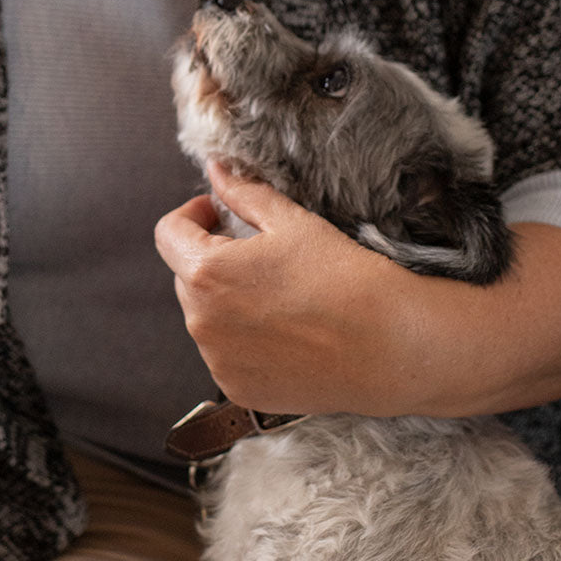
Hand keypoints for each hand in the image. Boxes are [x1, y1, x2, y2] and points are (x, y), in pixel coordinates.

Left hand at [155, 162, 430, 416]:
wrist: (392, 347)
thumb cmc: (344, 278)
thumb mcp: (291, 223)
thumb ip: (243, 193)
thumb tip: (215, 170)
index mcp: (206, 272)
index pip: (168, 234)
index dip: (191, 215)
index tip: (218, 213)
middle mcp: (200, 321)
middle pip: (186, 275)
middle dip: (212, 257)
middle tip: (259, 254)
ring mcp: (217, 361)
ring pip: (204, 315)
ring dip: (224, 299)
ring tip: (277, 295)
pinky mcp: (237, 389)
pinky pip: (224, 352)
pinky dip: (241, 338)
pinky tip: (284, 331)